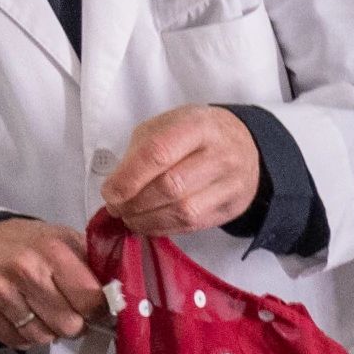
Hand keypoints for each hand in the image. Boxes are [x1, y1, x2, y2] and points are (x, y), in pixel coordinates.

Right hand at [0, 215, 106, 349]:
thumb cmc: (34, 244)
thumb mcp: (67, 242)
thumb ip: (95, 268)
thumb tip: (124, 301)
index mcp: (52, 250)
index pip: (90, 299)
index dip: (99, 309)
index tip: (97, 306)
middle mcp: (24, 270)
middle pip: (69, 325)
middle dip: (76, 323)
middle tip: (71, 311)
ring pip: (44, 338)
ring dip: (52, 331)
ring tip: (48, 313)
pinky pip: (19, 341)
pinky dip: (28, 336)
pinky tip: (28, 317)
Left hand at [100, 104, 266, 235]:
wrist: (244, 145)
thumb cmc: (195, 134)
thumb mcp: (166, 125)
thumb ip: (140, 151)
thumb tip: (117, 187)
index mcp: (198, 126)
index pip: (159, 153)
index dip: (128, 178)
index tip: (109, 192)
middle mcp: (220, 154)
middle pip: (170, 187)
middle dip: (135, 202)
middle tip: (116, 207)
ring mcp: (230, 183)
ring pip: (183, 211)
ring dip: (147, 220)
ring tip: (129, 217)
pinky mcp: (232, 207)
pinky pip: (192, 225)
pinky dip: (163, 228)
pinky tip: (149, 223)